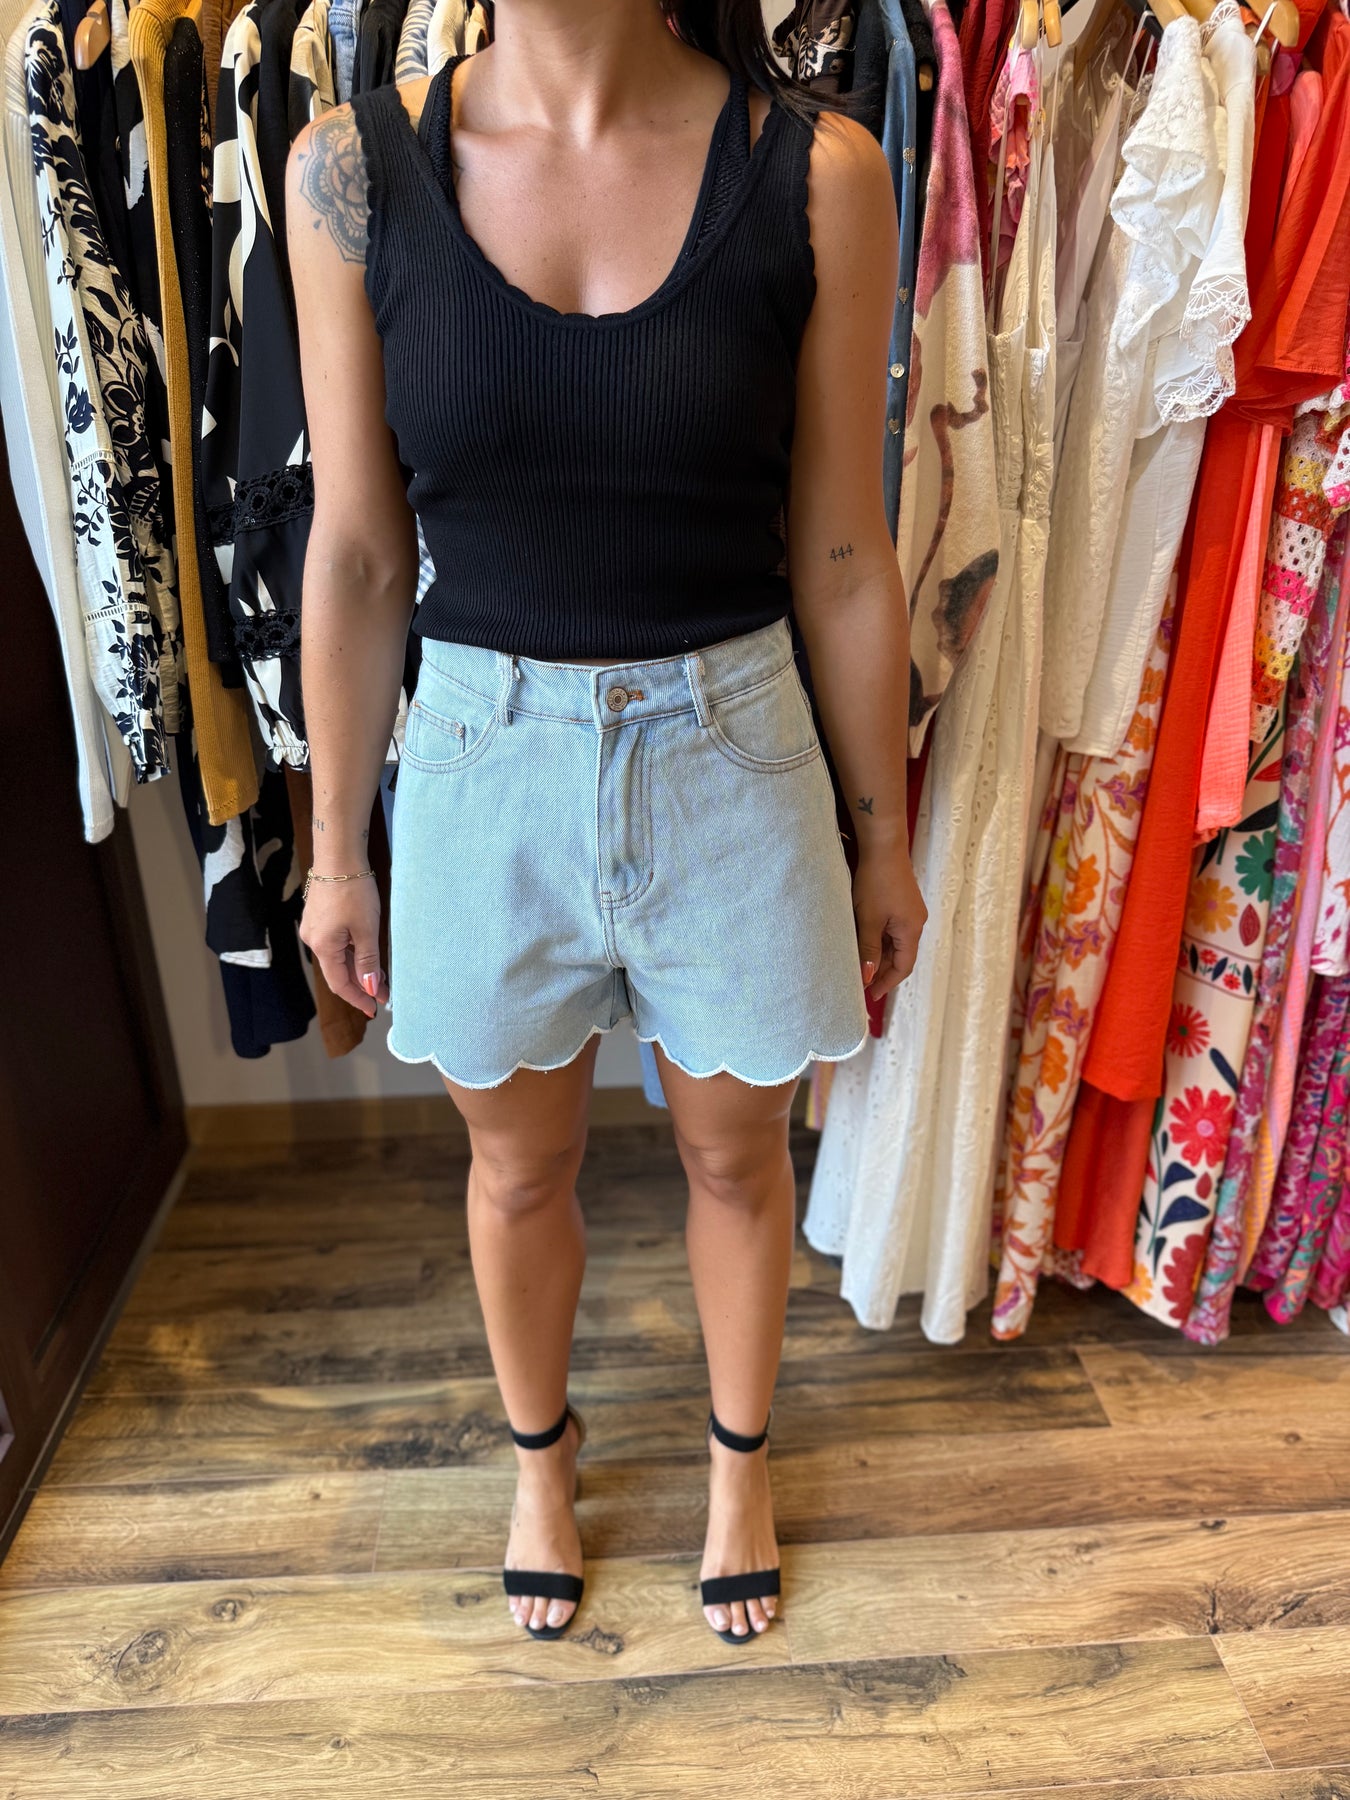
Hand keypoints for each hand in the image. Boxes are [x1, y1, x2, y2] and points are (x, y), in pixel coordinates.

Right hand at [299, 875, 386, 1018]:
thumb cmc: (353, 890)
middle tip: (386, 992)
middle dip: (362, 984)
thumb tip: (371, 988)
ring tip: (383, 975)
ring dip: (359, 968)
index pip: (340, 984)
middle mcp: (314, 940)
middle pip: (339, 971)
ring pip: (339, 957)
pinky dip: (353, 952)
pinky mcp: (320, 916)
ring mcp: (315, 928)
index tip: (374, 1008)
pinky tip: (368, 953)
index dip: (358, 998)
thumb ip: (368, 961)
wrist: (339, 856)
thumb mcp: (366, 929)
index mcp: (323, 947)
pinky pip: (336, 943)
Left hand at [853, 839, 926, 1001]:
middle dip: (881, 970)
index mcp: (911, 929)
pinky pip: (891, 928)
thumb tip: (867, 977)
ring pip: (894, 942)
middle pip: (900, 955)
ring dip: (878, 954)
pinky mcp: (901, 901)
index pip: (903, 966)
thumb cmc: (875, 880)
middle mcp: (915, 922)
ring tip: (858, 963)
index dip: (887, 982)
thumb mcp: (868, 919)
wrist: (882, 844)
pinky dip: (878, 938)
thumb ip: (868, 949)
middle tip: (860, 981)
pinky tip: (862, 940)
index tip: (870, 994)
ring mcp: (909, 910)